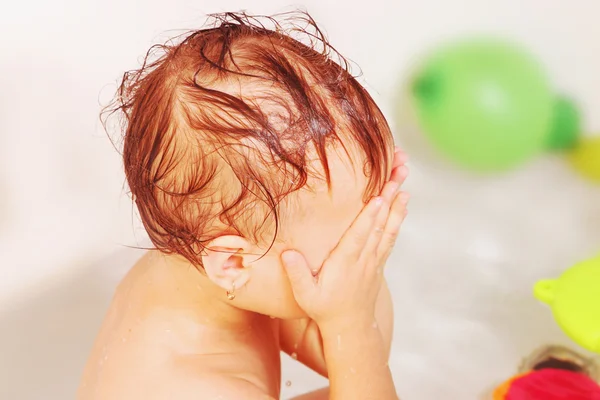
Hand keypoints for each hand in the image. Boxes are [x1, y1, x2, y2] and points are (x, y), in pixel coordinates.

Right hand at [281, 149, 408, 329]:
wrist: (350, 327)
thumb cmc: (324, 308)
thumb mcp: (305, 295)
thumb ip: (297, 273)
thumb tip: (288, 253)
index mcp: (346, 263)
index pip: (359, 235)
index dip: (369, 216)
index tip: (379, 196)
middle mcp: (364, 258)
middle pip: (379, 224)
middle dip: (389, 197)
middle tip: (399, 173)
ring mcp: (374, 259)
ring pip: (388, 227)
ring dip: (397, 203)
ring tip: (404, 181)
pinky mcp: (378, 261)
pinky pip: (390, 235)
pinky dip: (398, 218)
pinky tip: (403, 204)